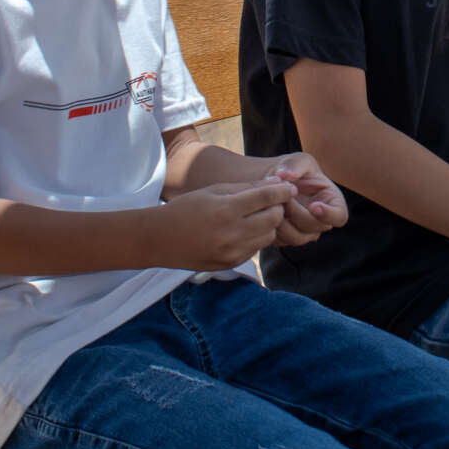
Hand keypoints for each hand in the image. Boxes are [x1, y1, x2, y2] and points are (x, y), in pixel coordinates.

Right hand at [154, 180, 294, 270]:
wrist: (160, 239)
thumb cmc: (187, 208)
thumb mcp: (214, 190)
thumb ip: (247, 188)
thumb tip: (277, 184)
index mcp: (226, 209)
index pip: (266, 197)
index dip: (282, 191)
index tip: (289, 187)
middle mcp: (232, 233)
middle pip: (273, 218)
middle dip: (276, 208)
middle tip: (270, 201)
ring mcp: (232, 252)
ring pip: (268, 236)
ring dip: (268, 224)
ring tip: (255, 216)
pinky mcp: (231, 264)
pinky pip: (256, 249)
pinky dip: (255, 238)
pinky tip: (242, 230)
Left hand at [258, 152, 347, 246]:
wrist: (275, 182)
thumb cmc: (294, 169)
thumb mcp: (298, 160)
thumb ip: (295, 164)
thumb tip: (286, 176)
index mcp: (332, 202)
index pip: (339, 216)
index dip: (329, 215)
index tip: (314, 206)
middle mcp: (321, 220)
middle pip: (315, 227)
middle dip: (297, 213)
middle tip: (283, 198)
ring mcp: (305, 232)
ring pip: (297, 238)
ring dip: (283, 222)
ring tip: (273, 203)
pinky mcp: (287, 237)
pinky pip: (281, 241)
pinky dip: (272, 228)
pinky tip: (266, 211)